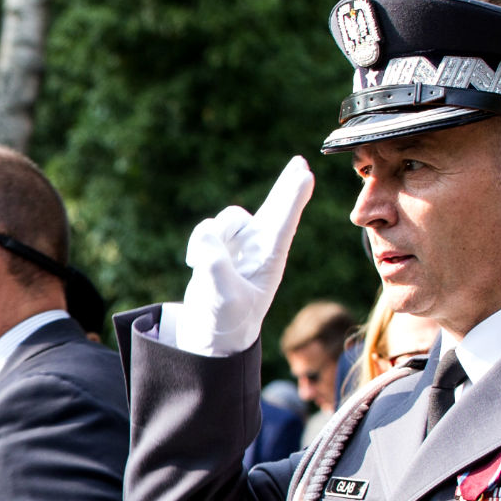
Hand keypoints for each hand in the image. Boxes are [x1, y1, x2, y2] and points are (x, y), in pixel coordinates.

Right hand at [157, 157, 313, 357]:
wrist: (211, 336)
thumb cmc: (227, 322)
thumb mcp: (222, 297)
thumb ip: (215, 264)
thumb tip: (206, 231)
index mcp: (270, 260)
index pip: (284, 222)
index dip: (294, 196)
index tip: (306, 172)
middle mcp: (259, 248)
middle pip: (275, 209)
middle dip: (286, 186)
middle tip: (301, 164)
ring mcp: (240, 246)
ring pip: (227, 219)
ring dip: (214, 235)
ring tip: (201, 263)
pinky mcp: (220, 248)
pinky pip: (207, 229)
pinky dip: (199, 243)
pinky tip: (195, 264)